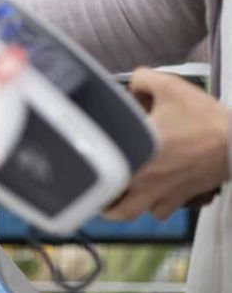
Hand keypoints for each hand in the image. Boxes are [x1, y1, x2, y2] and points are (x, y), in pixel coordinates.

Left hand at [103, 69, 230, 221]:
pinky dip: (153, 208)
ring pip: (133, 213)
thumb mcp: (170, 87)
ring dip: (122, 205)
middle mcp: (144, 178)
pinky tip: (150, 195)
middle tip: (94, 185)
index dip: (91, 159)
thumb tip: (133, 82)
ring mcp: (162, 192)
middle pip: (112, 205)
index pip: (102, 163)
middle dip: (100, 198)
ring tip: (116, 193)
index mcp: (135, 151)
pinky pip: (160, 213)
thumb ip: (143, 79)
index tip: (85, 154)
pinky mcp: (181, 198)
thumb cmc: (205, 119)